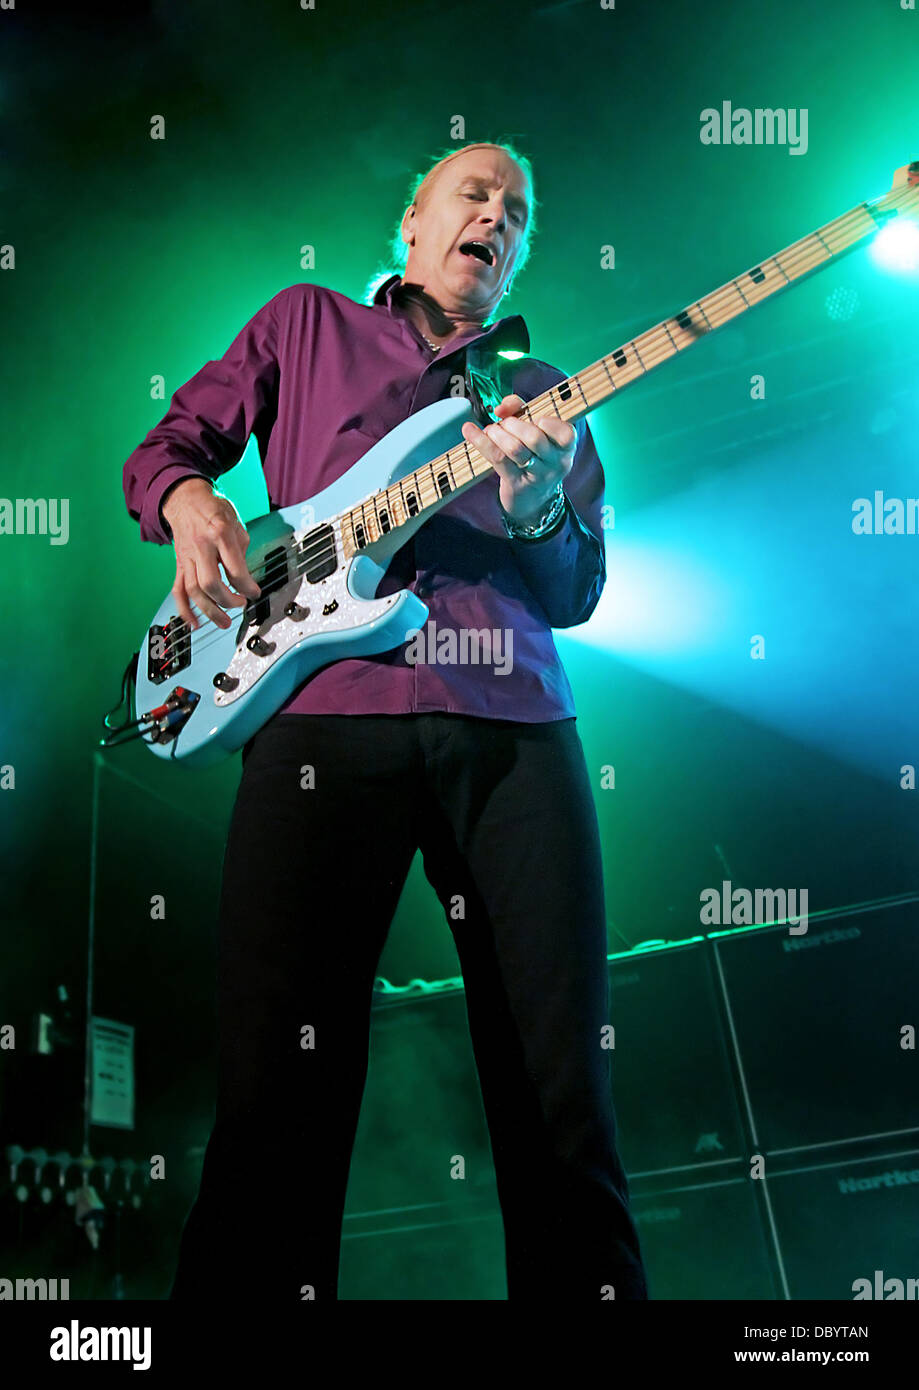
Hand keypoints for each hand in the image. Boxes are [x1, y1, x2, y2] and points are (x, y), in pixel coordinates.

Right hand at [161, 477, 260, 629]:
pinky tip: (194, 623)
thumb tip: (245, 578)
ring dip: (209, 611)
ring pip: (193, 590)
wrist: (184, 500)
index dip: (247, 586)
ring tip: (224, 622)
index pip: (234, 568)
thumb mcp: (235, 522)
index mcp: (220, 533)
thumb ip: (241, 550)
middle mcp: (201, 546)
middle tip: (240, 605)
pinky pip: (178, 590)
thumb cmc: (213, 510)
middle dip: (227, 601)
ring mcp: (187, 557)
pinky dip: (184, 609)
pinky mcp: (179, 564)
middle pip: (210, 583)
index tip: (254, 593)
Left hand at [461, 394, 576, 523]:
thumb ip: (521, 409)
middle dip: (513, 424)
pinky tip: (469, 431)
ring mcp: (538, 476)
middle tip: (503, 424)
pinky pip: (498, 459)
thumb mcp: (536, 432)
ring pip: (515, 449)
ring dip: (497, 433)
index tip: (527, 416)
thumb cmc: (534, 456)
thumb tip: (502, 406)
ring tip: (491, 430)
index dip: (541, 418)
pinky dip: (481, 441)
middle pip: (534, 437)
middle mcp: (557, 462)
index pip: (563, 430)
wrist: (532, 498)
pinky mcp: (517, 484)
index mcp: (566, 445)